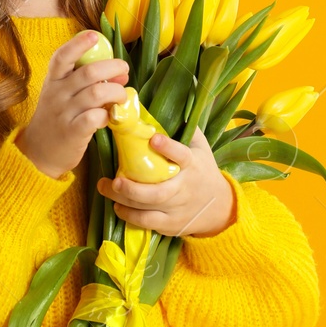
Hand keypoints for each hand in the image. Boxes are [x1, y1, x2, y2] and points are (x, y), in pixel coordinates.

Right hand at [15, 31, 128, 179]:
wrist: (38, 154)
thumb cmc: (56, 119)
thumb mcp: (61, 96)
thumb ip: (85, 83)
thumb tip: (119, 72)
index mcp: (53, 81)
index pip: (62, 57)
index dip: (79, 44)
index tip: (95, 36)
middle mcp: (57, 94)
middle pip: (88, 72)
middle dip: (112, 67)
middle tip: (124, 70)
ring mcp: (64, 113)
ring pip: (97, 93)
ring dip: (116, 91)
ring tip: (121, 96)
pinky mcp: (73, 132)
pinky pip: (95, 118)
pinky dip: (108, 115)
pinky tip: (110, 117)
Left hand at [97, 128, 236, 237]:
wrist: (219, 207)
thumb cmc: (204, 171)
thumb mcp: (201, 148)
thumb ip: (188, 129)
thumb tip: (173, 102)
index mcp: (193, 166)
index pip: (183, 156)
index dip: (169, 148)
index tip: (154, 139)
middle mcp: (184, 189)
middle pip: (159, 192)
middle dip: (134, 188)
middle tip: (115, 179)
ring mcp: (177, 209)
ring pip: (149, 209)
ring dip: (124, 201)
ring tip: (106, 188)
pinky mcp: (170, 224)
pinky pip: (147, 223)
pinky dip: (129, 216)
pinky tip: (117, 206)